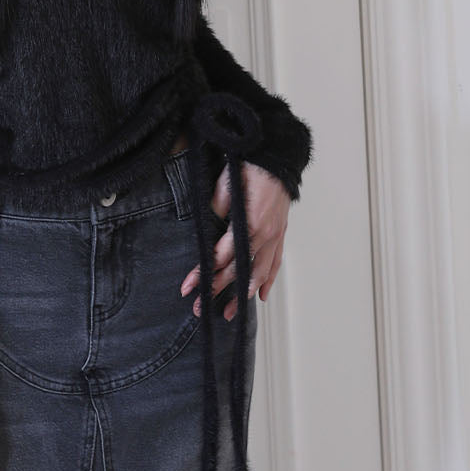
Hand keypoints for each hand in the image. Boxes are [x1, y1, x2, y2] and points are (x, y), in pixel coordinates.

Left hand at [179, 160, 291, 321]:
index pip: (221, 257)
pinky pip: (275, 262)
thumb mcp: (225, 185)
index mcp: (249, 225)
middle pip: (238, 271)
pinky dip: (268, 280)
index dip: (203, 273)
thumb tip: (210, 230)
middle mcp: (264, 235)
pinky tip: (261, 295)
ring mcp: (274, 236)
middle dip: (218, 290)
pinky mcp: (280, 233)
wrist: (277, 157)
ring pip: (259, 274)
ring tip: (230, 313)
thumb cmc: (250, 166)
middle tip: (201, 307)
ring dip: (243, 295)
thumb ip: (217, 210)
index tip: (189, 288)